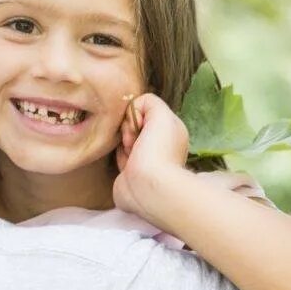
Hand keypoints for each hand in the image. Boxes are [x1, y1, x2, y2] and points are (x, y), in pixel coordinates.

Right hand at [112, 92, 193, 223]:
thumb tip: (135, 110)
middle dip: (129, 128)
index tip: (139, 124)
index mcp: (171, 130)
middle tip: (132, 140)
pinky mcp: (131, 172)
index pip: (147, 110)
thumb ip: (149, 102)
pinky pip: (119, 155)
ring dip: (123, 142)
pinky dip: (119, 156)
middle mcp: (161, 144)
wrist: (148, 188)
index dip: (138, 113)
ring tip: (130, 152)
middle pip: (134, 124)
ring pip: (125, 138)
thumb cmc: (158, 150)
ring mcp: (146, 159)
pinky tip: (125, 162)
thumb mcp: (161, 114)